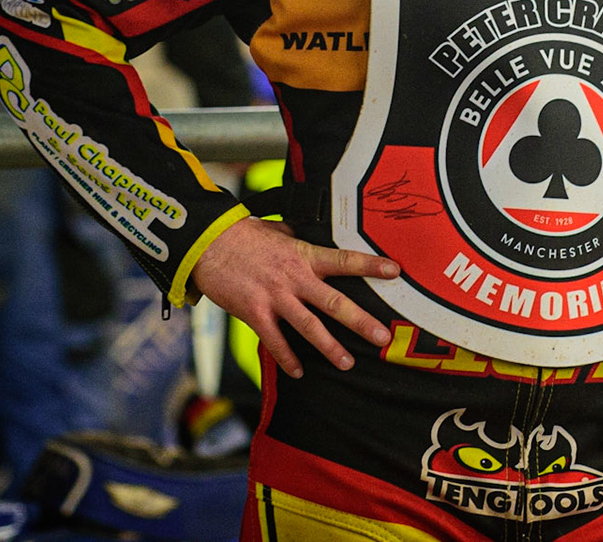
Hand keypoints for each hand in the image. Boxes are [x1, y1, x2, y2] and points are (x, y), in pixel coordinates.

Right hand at [188, 214, 399, 378]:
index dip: (370, 266)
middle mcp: (295, 278)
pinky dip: (287, 358)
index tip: (395, 271)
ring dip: (330, 348)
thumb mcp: (276, 230)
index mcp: (303, 255)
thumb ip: (295, 237)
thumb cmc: (242, 234)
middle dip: (361, 322)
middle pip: (335, 303)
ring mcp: (275, 297)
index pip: (344, 260)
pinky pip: (275, 340)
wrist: (206, 243)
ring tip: (348, 364)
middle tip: (383, 337)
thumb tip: (303, 232)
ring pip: (309, 327)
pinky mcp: (254, 312)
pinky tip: (298, 372)